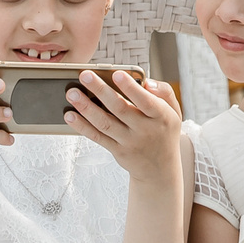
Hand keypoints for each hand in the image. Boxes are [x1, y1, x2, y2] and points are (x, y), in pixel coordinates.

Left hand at [65, 69, 181, 184]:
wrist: (160, 168)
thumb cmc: (163, 130)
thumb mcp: (173, 111)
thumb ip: (164, 92)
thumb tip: (147, 82)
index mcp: (161, 116)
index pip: (146, 101)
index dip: (131, 88)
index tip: (116, 73)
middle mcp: (145, 130)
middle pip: (120, 109)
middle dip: (101, 90)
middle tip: (84, 75)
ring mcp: (129, 142)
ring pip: (105, 123)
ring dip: (86, 108)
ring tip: (71, 93)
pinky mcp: (117, 151)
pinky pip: (98, 137)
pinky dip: (82, 127)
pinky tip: (70, 116)